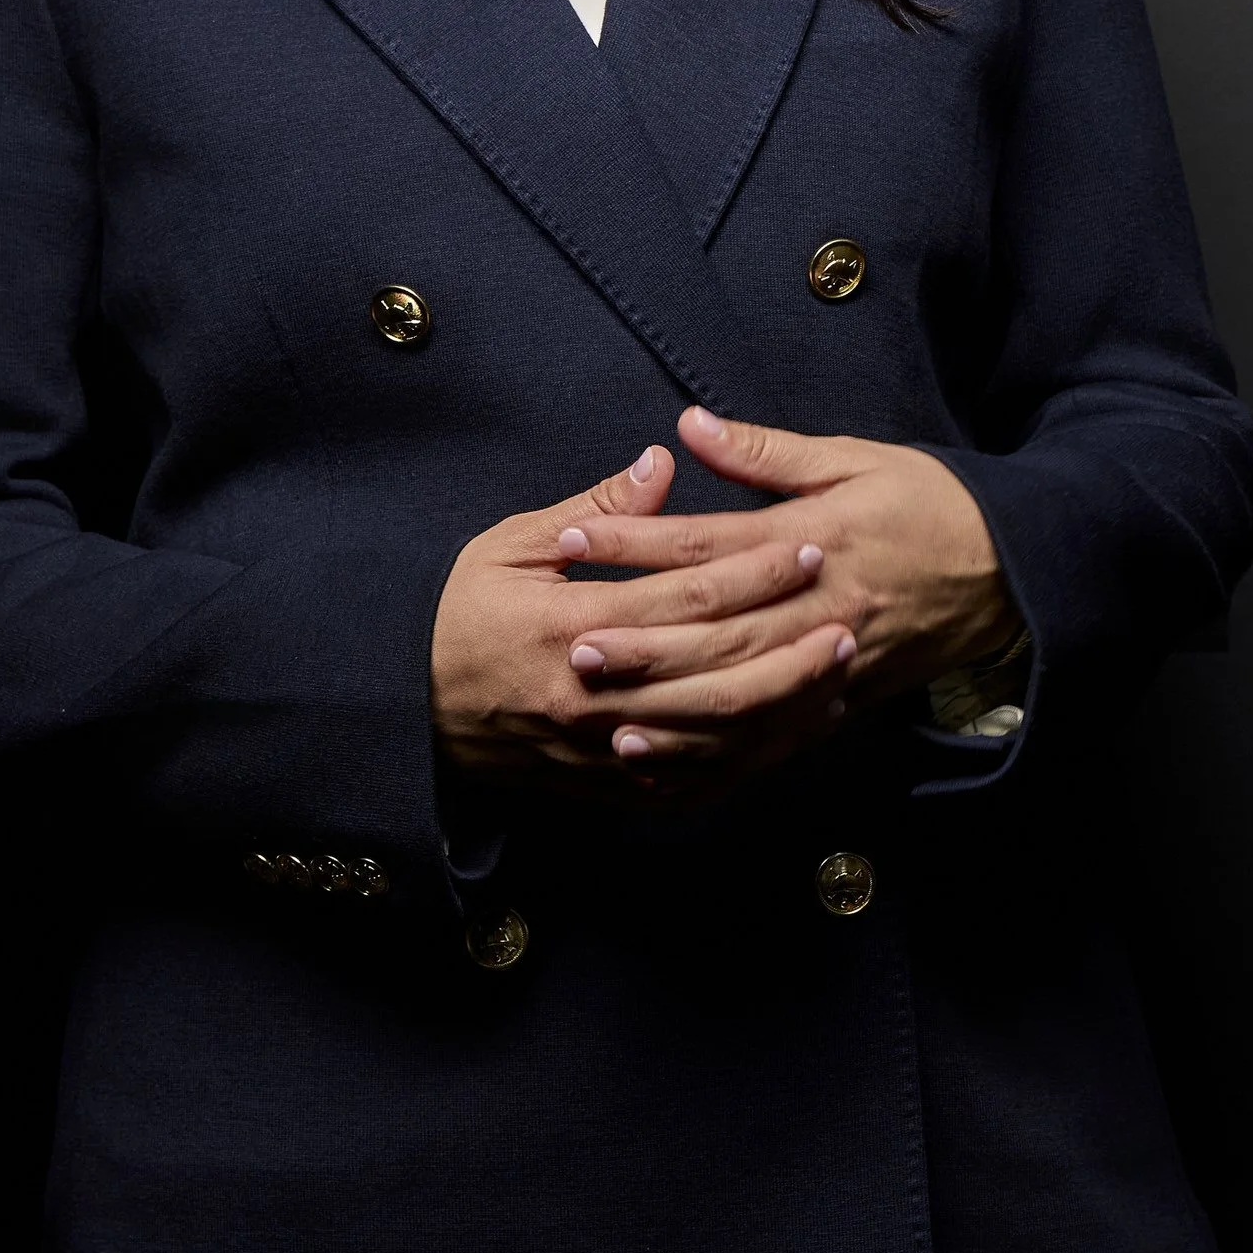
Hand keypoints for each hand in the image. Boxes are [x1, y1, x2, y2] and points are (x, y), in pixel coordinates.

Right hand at [430, 442, 853, 791]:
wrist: (410, 710)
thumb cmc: (459, 615)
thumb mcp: (509, 544)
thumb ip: (595, 511)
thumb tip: (661, 464)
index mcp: (568, 627)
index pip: (684, 599)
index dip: (751, 572)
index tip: (801, 544)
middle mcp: (594, 698)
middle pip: (715, 670)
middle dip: (786, 633)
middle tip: (843, 600)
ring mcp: (605, 752)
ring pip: (718, 734)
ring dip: (785, 701)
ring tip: (837, 666)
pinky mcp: (611, 788)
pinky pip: (696, 781)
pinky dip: (750, 759)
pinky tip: (790, 731)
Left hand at [562, 405, 1017, 771]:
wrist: (1013, 570)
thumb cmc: (928, 503)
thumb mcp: (853, 459)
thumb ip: (767, 452)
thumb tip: (689, 425)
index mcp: (814, 538)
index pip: (705, 542)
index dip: (634, 541)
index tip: (570, 536)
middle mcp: (818, 608)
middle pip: (717, 631)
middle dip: (641, 640)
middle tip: (571, 645)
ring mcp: (832, 664)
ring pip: (743, 696)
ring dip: (673, 709)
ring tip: (608, 713)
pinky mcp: (844, 702)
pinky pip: (776, 739)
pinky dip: (722, 756)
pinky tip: (675, 761)